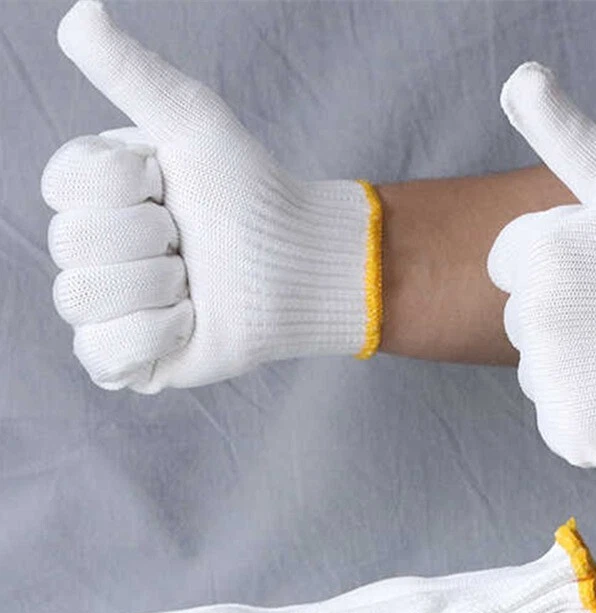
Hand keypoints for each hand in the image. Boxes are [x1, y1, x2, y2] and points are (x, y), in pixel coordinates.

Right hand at [42, 0, 380, 392]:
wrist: (298, 265)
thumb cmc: (250, 192)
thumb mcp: (192, 121)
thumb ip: (133, 72)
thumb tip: (79, 14)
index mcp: (93, 194)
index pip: (62, 186)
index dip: (127, 186)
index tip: (172, 186)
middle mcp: (91, 251)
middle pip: (71, 246)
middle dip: (151, 239)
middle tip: (192, 243)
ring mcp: (108, 308)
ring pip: (84, 300)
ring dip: (158, 286)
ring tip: (195, 282)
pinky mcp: (130, 359)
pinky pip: (103, 356)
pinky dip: (155, 335)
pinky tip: (191, 321)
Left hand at [488, 62, 595, 474]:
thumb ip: (567, 132)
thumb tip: (517, 76)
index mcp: (539, 253)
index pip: (509, 262)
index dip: (559, 264)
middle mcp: (534, 318)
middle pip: (523, 320)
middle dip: (564, 316)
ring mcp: (556, 383)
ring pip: (540, 374)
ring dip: (577, 369)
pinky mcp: (576, 436)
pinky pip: (561, 423)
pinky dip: (590, 416)